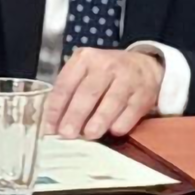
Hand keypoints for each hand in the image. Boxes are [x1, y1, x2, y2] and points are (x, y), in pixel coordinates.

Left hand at [45, 48, 163, 140]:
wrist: (144, 66)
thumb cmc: (106, 72)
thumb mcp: (86, 71)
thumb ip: (70, 90)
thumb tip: (54, 122)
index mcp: (86, 58)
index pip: (66, 83)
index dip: (56, 106)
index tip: (49, 126)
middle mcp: (106, 65)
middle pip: (88, 92)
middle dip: (75, 115)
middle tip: (66, 134)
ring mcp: (127, 78)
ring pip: (111, 102)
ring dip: (97, 122)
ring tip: (88, 135)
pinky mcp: (143, 94)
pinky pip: (130, 113)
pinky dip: (120, 124)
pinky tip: (112, 131)